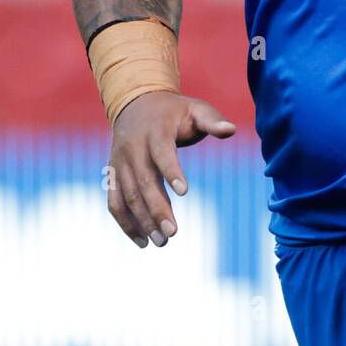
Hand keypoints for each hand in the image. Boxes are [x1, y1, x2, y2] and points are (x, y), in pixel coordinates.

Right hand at [106, 91, 236, 247]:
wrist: (136, 103)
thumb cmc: (174, 112)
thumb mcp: (195, 108)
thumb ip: (212, 121)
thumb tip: (231, 130)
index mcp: (155, 131)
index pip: (162, 152)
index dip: (172, 171)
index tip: (184, 192)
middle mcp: (133, 147)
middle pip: (143, 181)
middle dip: (157, 208)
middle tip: (172, 233)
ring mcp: (120, 162)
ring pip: (127, 195)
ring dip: (142, 220)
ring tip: (161, 242)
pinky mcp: (113, 174)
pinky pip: (114, 202)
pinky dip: (124, 223)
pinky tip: (142, 241)